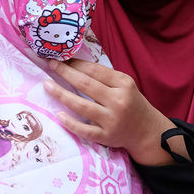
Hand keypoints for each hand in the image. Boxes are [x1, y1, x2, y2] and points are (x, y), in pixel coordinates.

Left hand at [44, 59, 182, 164]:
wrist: (146, 130)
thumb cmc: (131, 103)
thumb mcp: (125, 85)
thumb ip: (105, 77)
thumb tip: (75, 64)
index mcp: (123, 84)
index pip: (95, 70)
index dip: (76, 63)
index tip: (61, 57)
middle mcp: (118, 101)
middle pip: (86, 85)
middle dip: (65, 73)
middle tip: (50, 65)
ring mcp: (111, 120)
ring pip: (82, 106)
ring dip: (62, 95)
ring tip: (47, 85)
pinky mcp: (106, 136)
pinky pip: (85, 130)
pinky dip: (70, 122)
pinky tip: (58, 114)